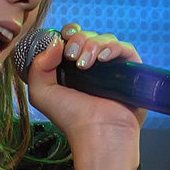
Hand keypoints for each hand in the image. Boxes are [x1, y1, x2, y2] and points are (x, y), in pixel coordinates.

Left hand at [27, 22, 145, 169]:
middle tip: (72, 57)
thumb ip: (38, 67)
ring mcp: (112, 67)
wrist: (97, 133)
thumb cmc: (71, 118)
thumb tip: (55, 42)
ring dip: (92, 45)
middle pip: (86, 36)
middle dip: (77, 40)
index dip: (66, 35)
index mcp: (71, 68)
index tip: (61, 45)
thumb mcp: (42, 94)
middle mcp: (92, 65)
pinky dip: (113, 48)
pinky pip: (125, 48)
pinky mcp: (131, 70)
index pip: (70, 39)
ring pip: (105, 39)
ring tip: (85, 64)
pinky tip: (103, 59)